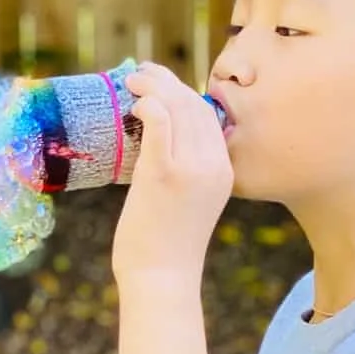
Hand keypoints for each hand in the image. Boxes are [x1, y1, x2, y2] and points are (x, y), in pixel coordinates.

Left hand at [111, 63, 232, 284]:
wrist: (161, 279)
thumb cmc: (164, 246)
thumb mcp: (187, 203)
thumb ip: (183, 171)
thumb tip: (157, 141)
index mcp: (224, 171)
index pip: (207, 117)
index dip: (182, 91)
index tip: (160, 83)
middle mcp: (213, 166)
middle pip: (194, 105)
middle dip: (165, 82)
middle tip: (140, 74)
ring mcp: (191, 169)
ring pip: (178, 107)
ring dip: (153, 86)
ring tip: (131, 81)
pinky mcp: (164, 175)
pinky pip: (161, 122)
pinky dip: (148, 105)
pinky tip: (135, 104)